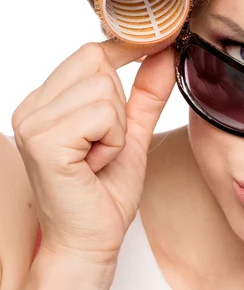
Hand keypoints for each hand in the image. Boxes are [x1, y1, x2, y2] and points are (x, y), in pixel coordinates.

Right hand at [11, 40, 174, 268]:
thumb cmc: (106, 192)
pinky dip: (112, 141)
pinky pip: (101, 115)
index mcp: (47, 102)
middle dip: (119, 105)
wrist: (91, 241)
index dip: (126, 52)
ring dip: (117, 128)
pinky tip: (94, 165)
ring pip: (103, 88)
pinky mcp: (44, 141)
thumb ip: (147, 93)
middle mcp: (32, 106)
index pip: (90, 52)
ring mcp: (33, 122)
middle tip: (106, 145)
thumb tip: (164, 53)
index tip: (158, 48)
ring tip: (99, 157)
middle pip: (98, 63)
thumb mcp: (132, 133)